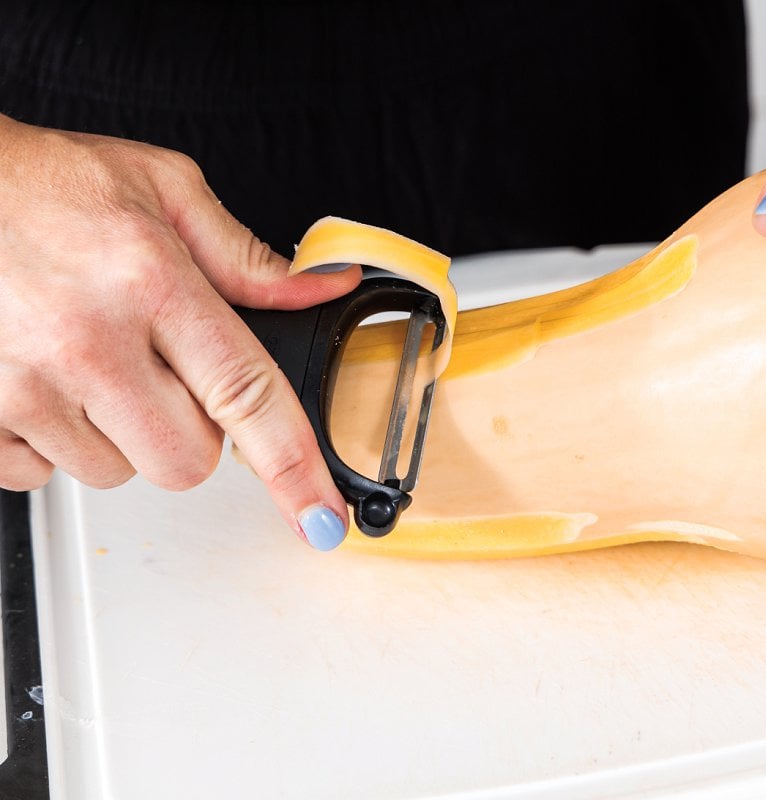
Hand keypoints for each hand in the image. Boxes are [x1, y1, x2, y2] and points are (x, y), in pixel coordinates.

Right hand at [0, 117, 360, 549]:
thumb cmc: (40, 184)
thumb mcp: (160, 188)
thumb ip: (245, 256)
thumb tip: (321, 286)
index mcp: (150, 281)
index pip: (245, 393)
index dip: (293, 466)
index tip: (321, 520)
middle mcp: (88, 340)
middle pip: (186, 460)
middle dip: (191, 432)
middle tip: (159, 372)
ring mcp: (23, 384)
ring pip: (116, 471)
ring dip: (118, 434)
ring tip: (88, 361)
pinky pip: (39, 475)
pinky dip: (51, 442)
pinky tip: (43, 379)